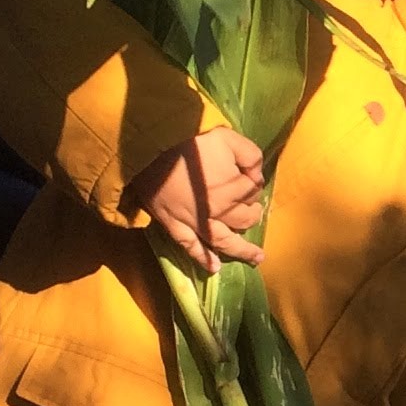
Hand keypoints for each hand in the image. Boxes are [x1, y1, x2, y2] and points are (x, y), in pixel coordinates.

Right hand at [129, 128, 266, 267]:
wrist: (149, 144)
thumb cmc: (191, 139)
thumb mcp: (228, 138)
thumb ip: (250, 156)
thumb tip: (257, 176)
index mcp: (232, 190)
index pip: (252, 193)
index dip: (254, 184)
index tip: (249, 176)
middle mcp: (217, 212)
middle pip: (243, 219)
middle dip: (252, 214)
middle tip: (254, 210)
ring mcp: (194, 221)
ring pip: (222, 241)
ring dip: (241, 250)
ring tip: (255, 259)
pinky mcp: (173, 224)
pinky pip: (189, 246)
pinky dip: (202, 257)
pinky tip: (213, 268)